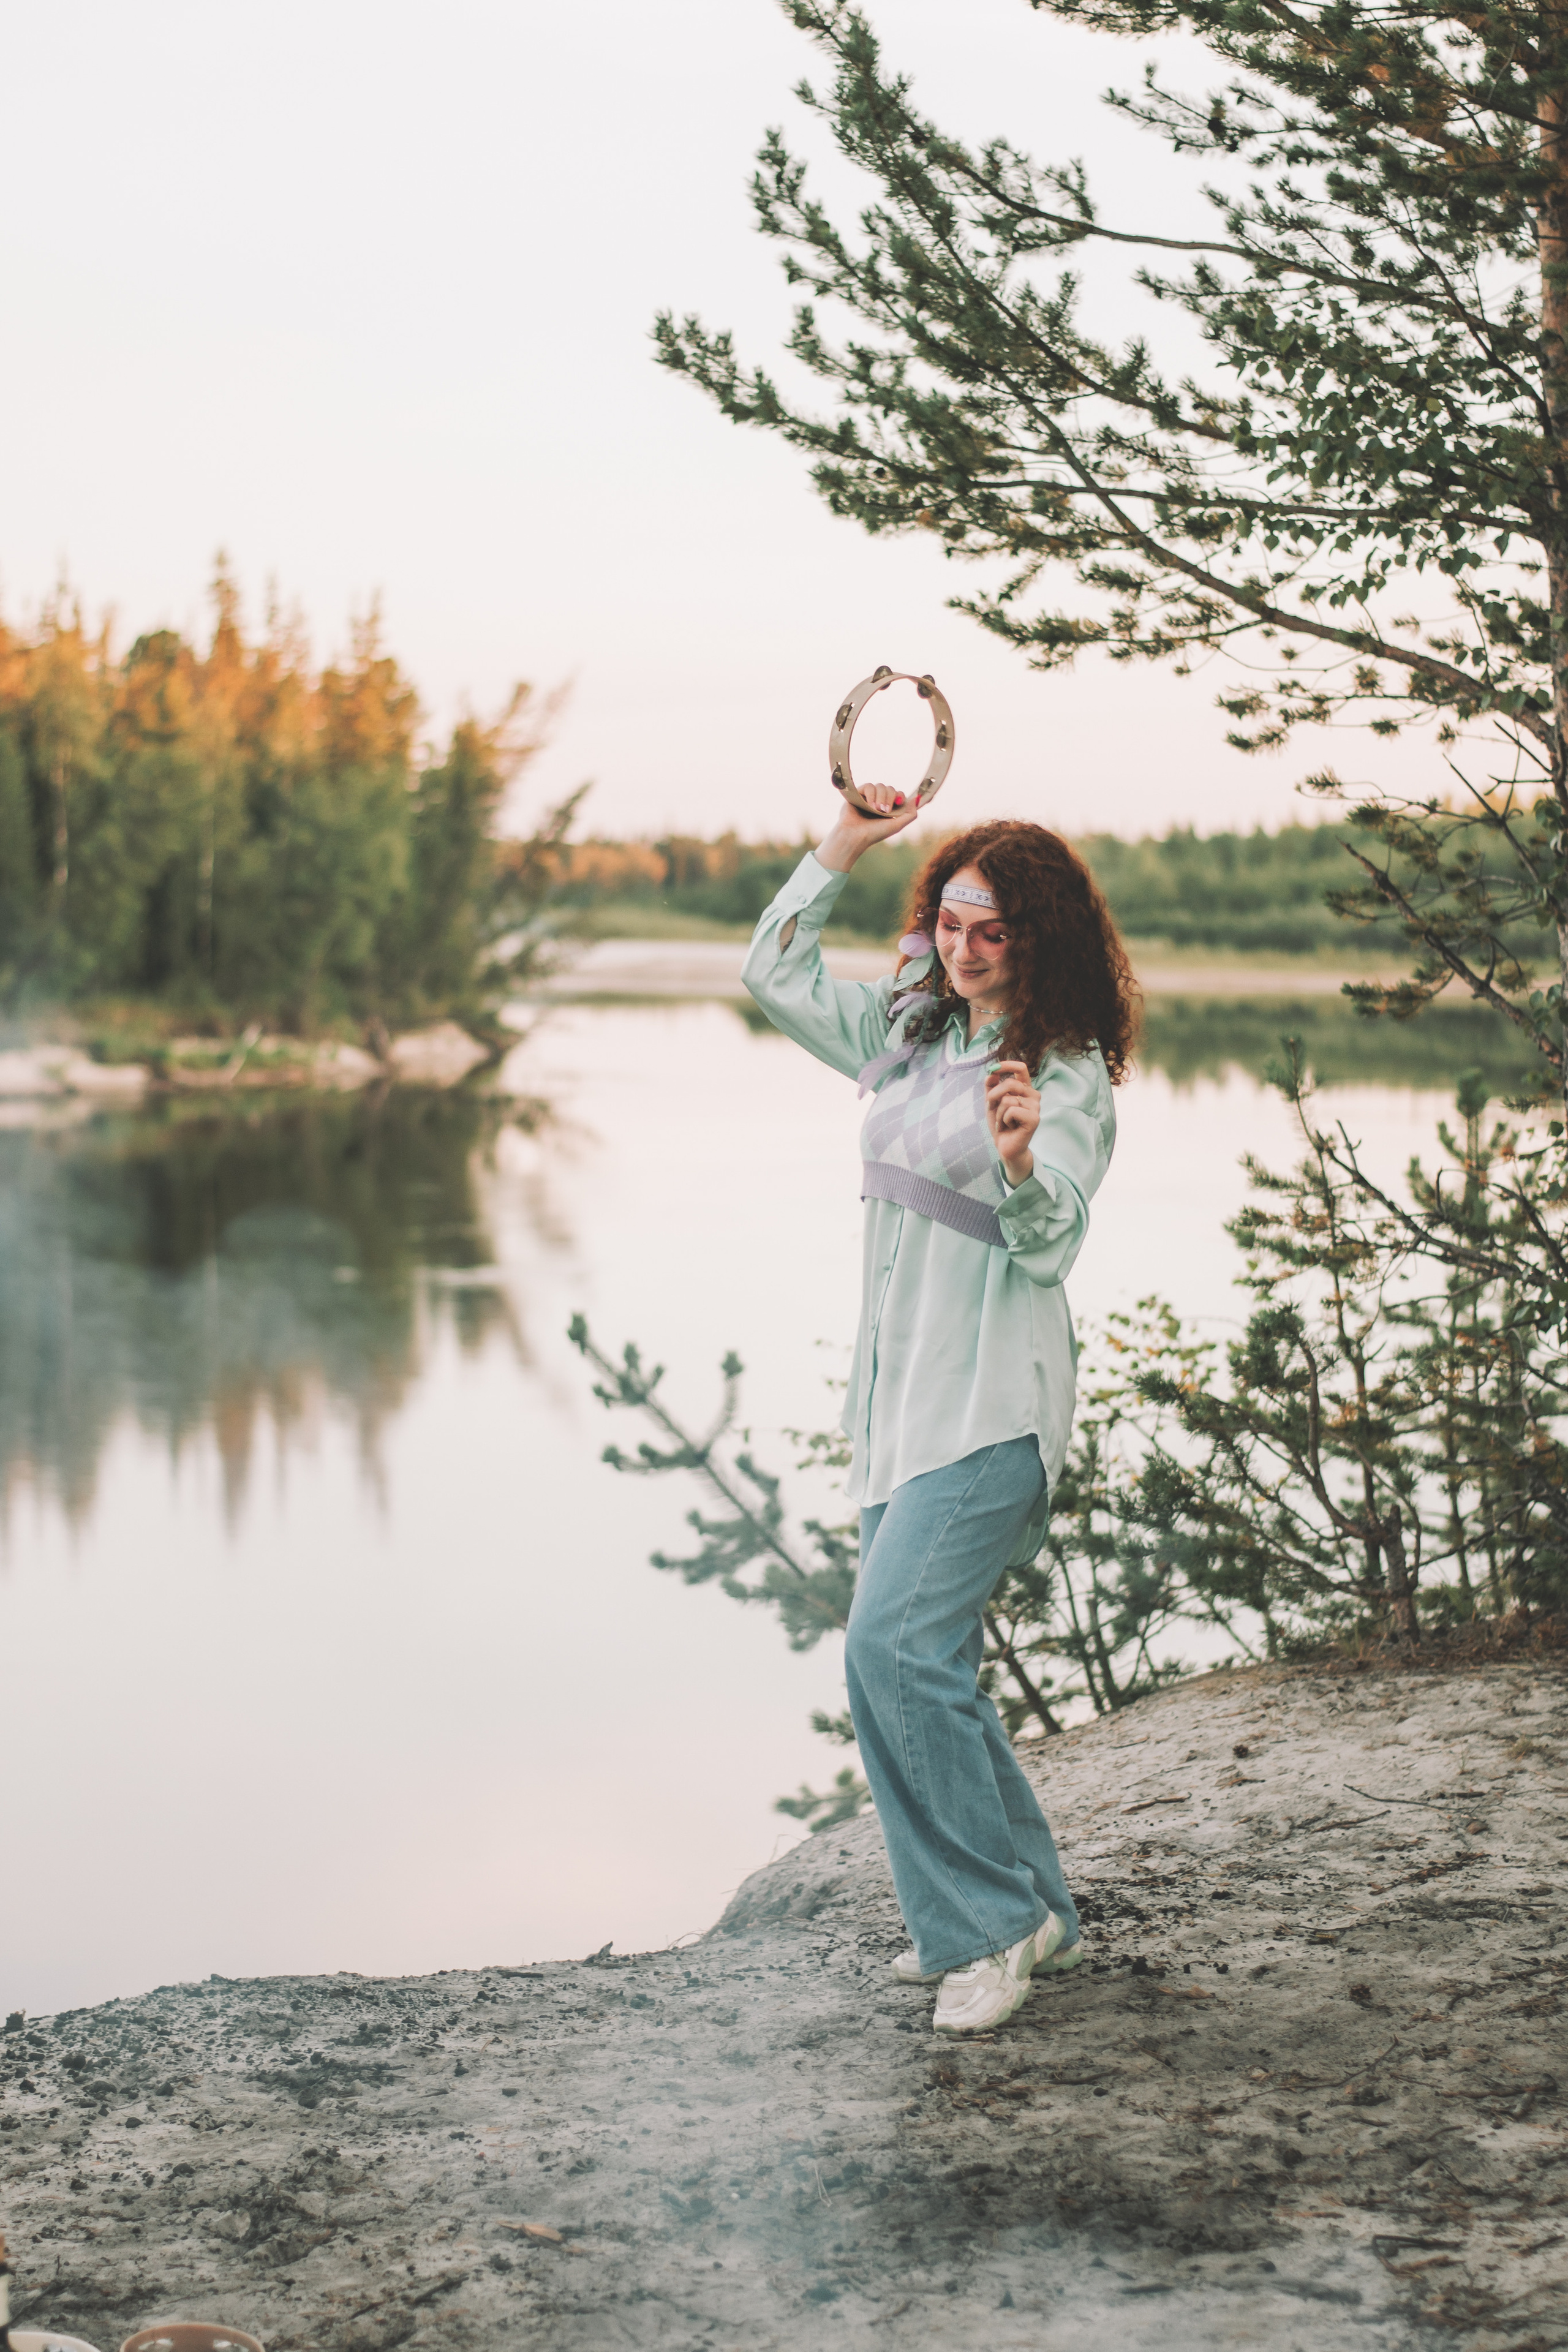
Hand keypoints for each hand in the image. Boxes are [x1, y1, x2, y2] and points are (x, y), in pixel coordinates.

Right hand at [815, 780, 924, 872]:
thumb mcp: (897, 826)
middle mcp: (879, 801)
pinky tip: (869, 806)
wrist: (855, 836)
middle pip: (890, 789)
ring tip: (876, 809)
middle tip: (885, 811)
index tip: (899, 803)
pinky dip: (871, 795)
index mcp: (888, 808)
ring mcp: (868, 797)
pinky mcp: (858, 794)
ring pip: (880, 786)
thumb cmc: (875, 833)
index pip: (898, 794)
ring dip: (880, 797)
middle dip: (890, 798)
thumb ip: (910, 814)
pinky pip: (868, 786)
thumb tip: (917, 799)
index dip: (900, 796)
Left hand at [985, 1060, 1038, 1183]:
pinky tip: (1009, 1128)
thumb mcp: (991, 1102)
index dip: (1007, 1065)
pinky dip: (1004, 1120)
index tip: (994, 1068)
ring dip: (999, 1113)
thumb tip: (991, 1072)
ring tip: (1004, 1122)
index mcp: (1024, 1089)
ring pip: (1008, 1099)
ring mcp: (1036, 1107)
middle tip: (994, 1110)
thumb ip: (990, 1086)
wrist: (1005, 1146)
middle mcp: (1033, 1095)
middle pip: (1009, 1083)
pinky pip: (1011, 1111)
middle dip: (994, 1097)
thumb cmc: (1000, 1123)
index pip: (1021, 1069)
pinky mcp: (1034, 1118)